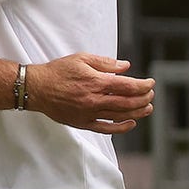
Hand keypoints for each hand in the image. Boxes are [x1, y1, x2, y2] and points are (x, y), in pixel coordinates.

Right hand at [27, 54, 154, 132]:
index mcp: (95, 82)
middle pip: (127, 102)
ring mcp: (89, 113)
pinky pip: (106, 129)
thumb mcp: (81, 59)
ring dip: (137, 112)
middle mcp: (94, 100)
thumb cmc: (58, 71)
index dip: (143, 85)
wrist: (37, 88)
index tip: (151, 83)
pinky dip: (121, 127)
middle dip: (143, 99)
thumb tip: (125, 66)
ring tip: (147, 108)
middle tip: (151, 95)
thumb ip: (105, 63)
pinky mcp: (82, 123)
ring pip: (120, 116)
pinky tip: (130, 123)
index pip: (128, 86)